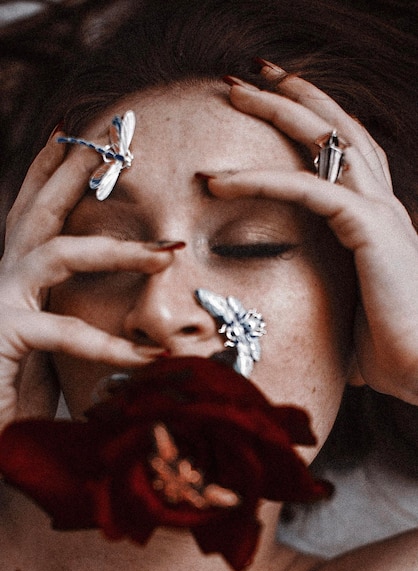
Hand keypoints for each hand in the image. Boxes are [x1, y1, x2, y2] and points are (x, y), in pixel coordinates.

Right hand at [0, 132, 174, 428]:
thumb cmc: (9, 391)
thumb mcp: (45, 346)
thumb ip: (67, 318)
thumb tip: (112, 308)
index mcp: (15, 277)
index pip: (32, 213)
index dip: (48, 172)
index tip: (71, 134)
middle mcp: (3, 279)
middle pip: (38, 211)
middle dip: (72, 169)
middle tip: (111, 135)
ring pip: (59, 253)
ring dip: (116, 249)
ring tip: (168, 254)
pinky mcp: (2, 334)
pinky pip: (64, 332)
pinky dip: (111, 345)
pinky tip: (152, 356)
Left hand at [205, 69, 417, 404]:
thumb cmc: (388, 348)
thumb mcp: (344, 306)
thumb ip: (323, 288)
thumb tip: (291, 302)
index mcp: (375, 218)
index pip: (343, 152)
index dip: (310, 122)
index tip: (271, 101)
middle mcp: (381, 203)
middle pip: (337, 129)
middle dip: (293, 95)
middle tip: (249, 75)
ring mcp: (380, 211)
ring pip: (326, 140)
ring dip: (277, 110)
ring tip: (234, 90)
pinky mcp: (371, 230)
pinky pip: (307, 190)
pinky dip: (260, 181)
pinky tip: (218, 181)